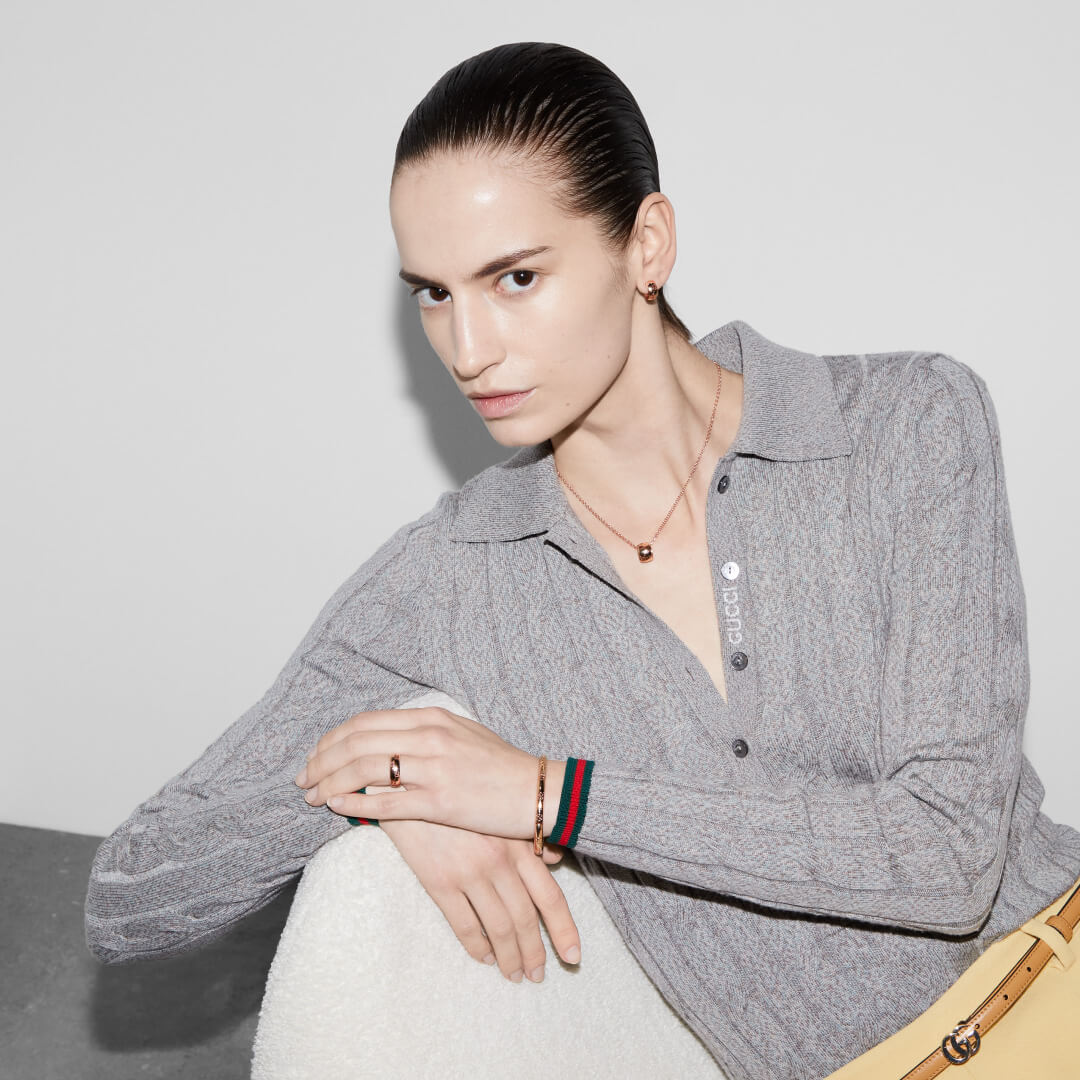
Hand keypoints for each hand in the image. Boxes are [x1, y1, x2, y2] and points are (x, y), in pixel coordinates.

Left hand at [294, 706, 565, 838]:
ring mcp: (434, 768)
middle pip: (356, 741)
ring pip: (363, 768)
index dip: (332, 739)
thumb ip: (425, 733)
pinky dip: (354, 804)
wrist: (539, 792)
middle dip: (321, 760)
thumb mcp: (462, 734)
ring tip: (312, 797)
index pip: (365, 722)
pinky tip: (336, 809)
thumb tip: (389, 740)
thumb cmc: (502, 767)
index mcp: (431, 718)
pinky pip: (386, 802)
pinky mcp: (440, 802)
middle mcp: (429, 736)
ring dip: (330, 782)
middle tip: (302, 779)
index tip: (315, 757)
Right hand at [373, 803, 581, 983]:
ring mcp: (469, 873)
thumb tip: (556, 859)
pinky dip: (476, 947)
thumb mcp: (499, 808)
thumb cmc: (460, 792)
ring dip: (508, 957)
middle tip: (537, 974)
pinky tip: (483, 957)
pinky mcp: (440, 882)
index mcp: (518, 843)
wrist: (410, 784)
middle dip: (535, 952)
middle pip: (525, 919)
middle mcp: (499, 861)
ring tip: (514, 974)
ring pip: (498, 928)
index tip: (573, 956)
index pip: (550, 895)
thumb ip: (530, 836)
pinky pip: (464, 925)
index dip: (563, 929)